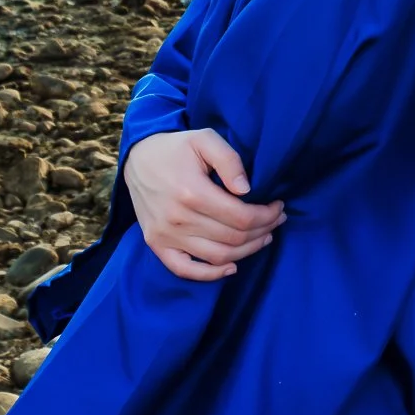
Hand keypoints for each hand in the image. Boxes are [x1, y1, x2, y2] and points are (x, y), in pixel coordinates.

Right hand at [123, 128, 283, 281]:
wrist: (137, 159)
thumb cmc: (175, 148)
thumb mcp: (204, 139)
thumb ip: (229, 160)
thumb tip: (246, 190)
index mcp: (192, 192)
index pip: (241, 217)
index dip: (266, 215)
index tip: (278, 207)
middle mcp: (178, 218)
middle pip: (234, 238)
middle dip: (263, 230)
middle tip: (275, 220)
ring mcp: (165, 235)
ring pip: (217, 256)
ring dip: (247, 251)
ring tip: (263, 237)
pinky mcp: (156, 244)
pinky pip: (185, 270)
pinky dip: (210, 274)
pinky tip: (231, 267)